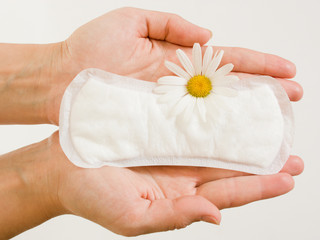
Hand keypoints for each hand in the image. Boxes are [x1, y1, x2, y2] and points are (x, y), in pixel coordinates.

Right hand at [45, 132, 301, 235]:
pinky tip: (231, 104)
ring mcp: (172, 148)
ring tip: (272, 125)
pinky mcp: (160, 128)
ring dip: (243, 134)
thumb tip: (214, 216)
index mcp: (179, 196)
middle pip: (230, 167)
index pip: (228, 193)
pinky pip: (193, 120)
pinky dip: (213, 113)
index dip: (259, 186)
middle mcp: (181, 172)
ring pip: (217, 141)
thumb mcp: (132, 217)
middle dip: (262, 161)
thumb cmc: (92, 196)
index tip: (288, 176)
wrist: (63, 166)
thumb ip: (175, 216)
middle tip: (294, 153)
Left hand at [47, 7, 302, 123]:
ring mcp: (168, 110)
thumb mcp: (129, 22)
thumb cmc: (88, 49)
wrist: (60, 81)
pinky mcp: (154, 129)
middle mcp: (178, 88)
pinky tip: (235, 147)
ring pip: (214, 117)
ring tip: (274, 130)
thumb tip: (206, 35)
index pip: (226, 62)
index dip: (258, 66)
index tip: (286, 72)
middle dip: (261, 96)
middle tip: (292, 102)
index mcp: (177, 61)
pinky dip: (212, 141)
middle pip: (228, 92)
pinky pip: (188, 136)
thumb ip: (169, 24)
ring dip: (244, 123)